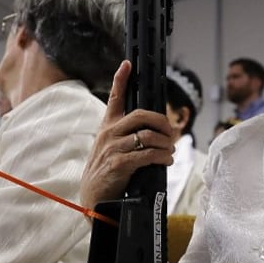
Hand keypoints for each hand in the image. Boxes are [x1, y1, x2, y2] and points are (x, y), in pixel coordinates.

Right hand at [81, 60, 174, 209]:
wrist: (93, 198)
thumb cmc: (106, 173)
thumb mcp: (110, 149)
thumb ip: (126, 137)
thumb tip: (154, 132)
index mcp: (107, 127)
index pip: (114, 98)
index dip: (120, 79)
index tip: (127, 64)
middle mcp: (109, 134)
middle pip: (141, 115)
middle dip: (161, 121)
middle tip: (170, 131)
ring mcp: (113, 148)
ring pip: (148, 135)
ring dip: (165, 143)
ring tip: (170, 150)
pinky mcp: (119, 164)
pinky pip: (147, 154)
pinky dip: (162, 157)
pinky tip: (166, 161)